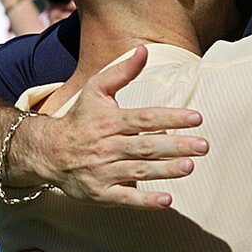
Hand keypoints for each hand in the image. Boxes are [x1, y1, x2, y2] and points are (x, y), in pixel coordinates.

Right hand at [36, 45, 209, 207]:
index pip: (145, 118)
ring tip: (190, 167)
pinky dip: (145, 201)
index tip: (196, 118)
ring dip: (165, 170)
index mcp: (110, 121)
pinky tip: (167, 200)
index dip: (171, 118)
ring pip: (139, 170)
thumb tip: (144, 49)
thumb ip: (122, 71)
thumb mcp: (96, 89)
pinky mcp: (100, 192)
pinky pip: (125, 198)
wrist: (48, 151)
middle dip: (176, 146)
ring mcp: (103, 171)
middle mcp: (107, 146)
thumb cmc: (80, 118)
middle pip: (146, 146)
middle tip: (203, 146)